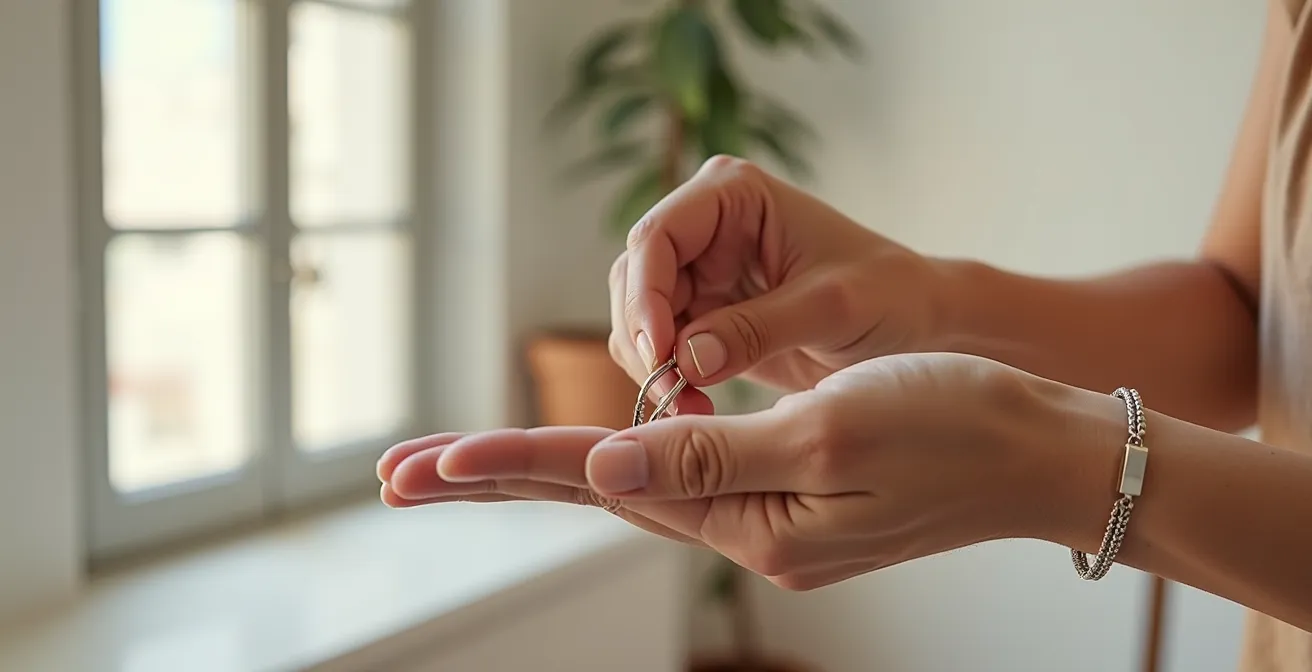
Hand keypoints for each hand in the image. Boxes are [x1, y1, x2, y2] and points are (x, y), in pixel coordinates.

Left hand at [378, 353, 1085, 588]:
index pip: (603, 488)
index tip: (418, 464)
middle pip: (595, 496)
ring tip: (453, 465)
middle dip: (490, 480)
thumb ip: (711, 454)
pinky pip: (682, 476)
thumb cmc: (953, 430)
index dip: (507, 467)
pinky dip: (620, 462)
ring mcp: (766, 520)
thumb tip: (604, 462)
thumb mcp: (828, 437)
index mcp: (753, 529)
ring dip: (539, 472)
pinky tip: (582, 462)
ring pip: (630, 486)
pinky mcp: (786, 495)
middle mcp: (747, 534)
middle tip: (391, 473)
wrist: (1040, 451)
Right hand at [608, 155, 941, 412]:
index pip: (658, 237)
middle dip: (646, 341)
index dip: (645, 295)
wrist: (921, 329)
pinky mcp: (703, 318)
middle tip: (671, 397)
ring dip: (653, 368)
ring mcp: (701, 274)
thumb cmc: (891, 297)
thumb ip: (758, 328)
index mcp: (733, 196)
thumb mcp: (832, 308)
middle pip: (635, 281)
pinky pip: (659, 350)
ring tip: (691, 410)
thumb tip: (685, 357)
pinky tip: (697, 409)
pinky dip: (666, 382)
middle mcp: (706, 228)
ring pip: (638, 320)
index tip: (660, 353)